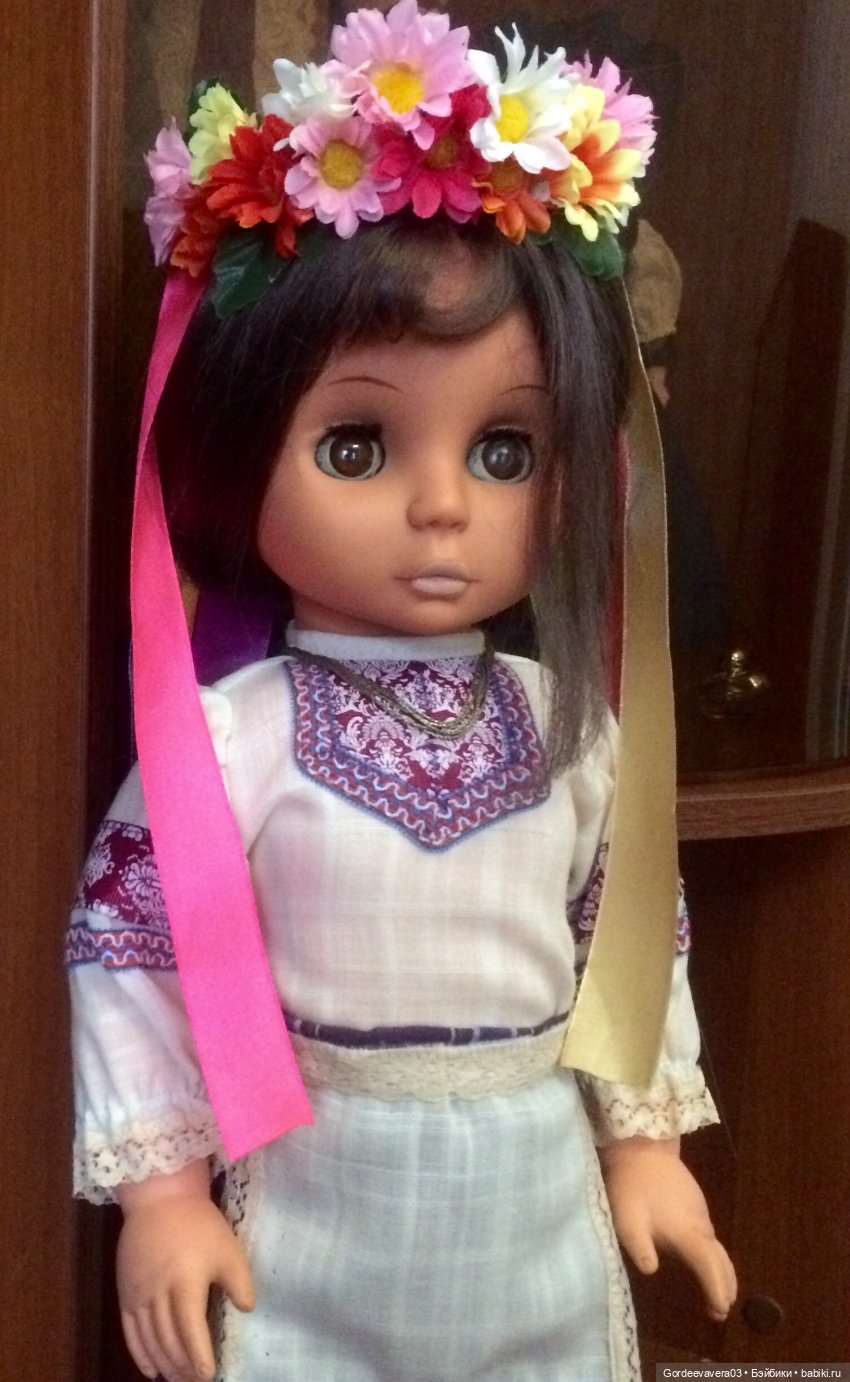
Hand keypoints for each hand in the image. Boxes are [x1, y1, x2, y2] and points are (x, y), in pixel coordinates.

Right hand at [116, 1161, 254, 1381]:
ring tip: (177, 1378)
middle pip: (169, 1341)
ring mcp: (138, 1295)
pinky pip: (130, 1332)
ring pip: (150, 1340)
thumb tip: (247, 1309)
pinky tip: (151, 1369)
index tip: (208, 1376)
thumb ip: (238, 1282)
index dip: (199, 1359)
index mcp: (186, 1284)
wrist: (160, 1197)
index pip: (191, 1332)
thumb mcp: (227, 1248)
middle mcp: (159, 1294)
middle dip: (183, 1366)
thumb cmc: (199, 1223)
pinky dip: (140, 1354)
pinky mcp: (125, 1293)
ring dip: (164, 1363)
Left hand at [600, 1136, 736, 1321]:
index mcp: (688, 1233)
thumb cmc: (633, 1185)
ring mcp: (700, 1211)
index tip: (721, 1312)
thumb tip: (652, 1270)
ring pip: (717, 1248)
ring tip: (720, 1291)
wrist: (642, 1145)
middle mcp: (701, 1225)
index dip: (717, 1292)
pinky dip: (713, 1254)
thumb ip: (640, 1247)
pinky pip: (710, 1236)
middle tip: (723, 1309)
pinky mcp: (695, 1202)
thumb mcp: (627, 1219)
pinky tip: (705, 1258)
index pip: (711, 1269)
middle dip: (725, 1285)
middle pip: (721, 1261)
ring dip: (721, 1270)